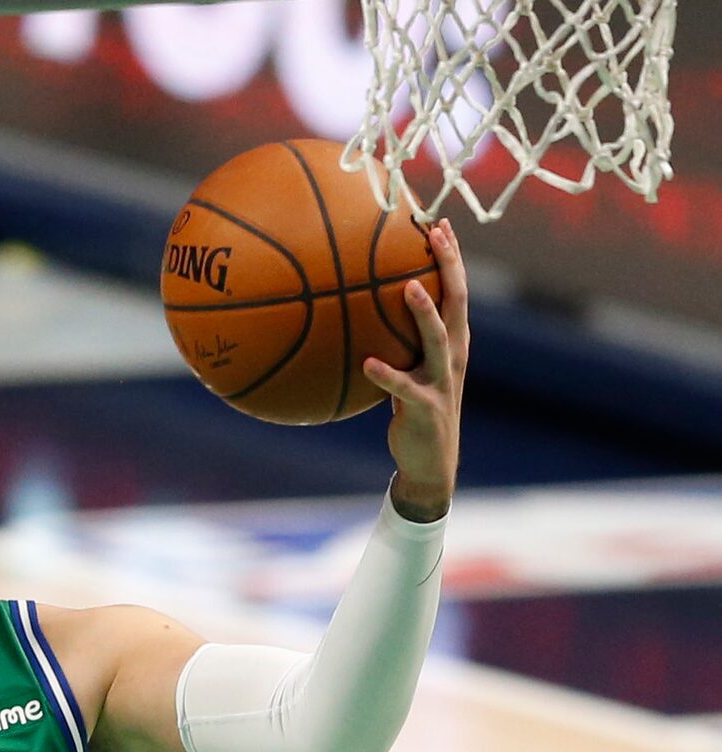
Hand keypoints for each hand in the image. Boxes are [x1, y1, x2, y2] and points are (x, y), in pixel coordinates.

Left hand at [368, 219, 467, 520]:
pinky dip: (386, 375)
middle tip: (436, 235)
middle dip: (449, 267)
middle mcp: (453, 357)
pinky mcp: (425, 409)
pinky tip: (366, 364)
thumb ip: (395, 343)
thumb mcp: (409, 371)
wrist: (429, 463)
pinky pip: (404, 389)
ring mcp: (442, 382)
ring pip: (437, 340)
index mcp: (453, 344)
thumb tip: (358, 314)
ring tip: (407, 287)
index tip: (439, 224)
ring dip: (423, 313)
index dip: (452, 258)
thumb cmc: (412, 411)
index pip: (456, 292)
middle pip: (456, 303)